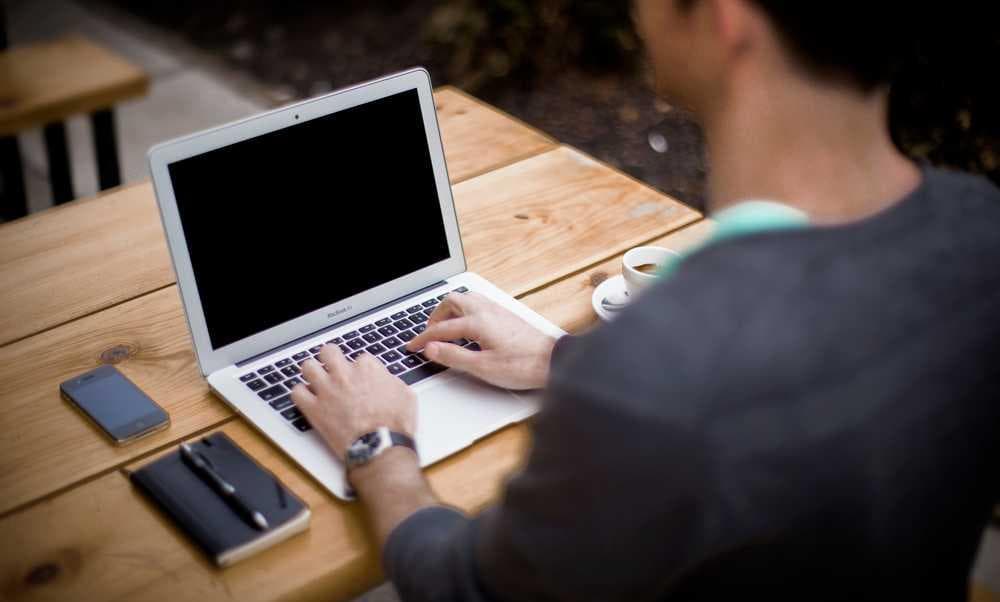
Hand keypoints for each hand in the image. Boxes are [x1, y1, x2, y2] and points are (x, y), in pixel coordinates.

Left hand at [290, 348, 415, 459]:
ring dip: (312, 372)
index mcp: (368, 369)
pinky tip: (307, 398)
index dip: (359, 369)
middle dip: (330, 357)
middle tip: (332, 366)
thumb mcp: (406, 396)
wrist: (380, 447)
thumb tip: (387, 381)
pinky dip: (300, 394)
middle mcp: (345, 375)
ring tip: (316, 379)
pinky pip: (296, 392)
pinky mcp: (314, 409)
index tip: (360, 377)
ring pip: (308, 367)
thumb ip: (392, 382)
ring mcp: (327, 390)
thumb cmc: (394, 425)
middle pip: (329, 352)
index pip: (359, 358)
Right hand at [406, 292, 556, 389]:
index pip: (441, 329)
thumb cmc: (522, 365)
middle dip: (435, 316)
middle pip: (451, 302)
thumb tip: (432, 349)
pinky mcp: (506, 314)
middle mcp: (486, 310)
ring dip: (450, 310)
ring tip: (445, 327)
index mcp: (477, 322)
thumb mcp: (482, 367)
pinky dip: (465, 310)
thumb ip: (454, 357)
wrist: (553, 361)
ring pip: (466, 299)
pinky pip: (478, 303)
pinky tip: (467, 325)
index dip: (423, 339)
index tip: (413, 346)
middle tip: (428, 334)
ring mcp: (497, 310)